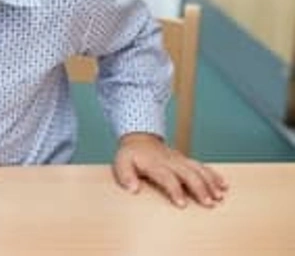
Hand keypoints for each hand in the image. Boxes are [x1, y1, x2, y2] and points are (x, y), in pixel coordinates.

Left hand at [113, 133, 228, 207]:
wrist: (140, 140)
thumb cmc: (130, 155)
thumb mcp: (121, 162)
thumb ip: (125, 175)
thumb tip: (132, 189)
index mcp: (154, 164)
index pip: (167, 177)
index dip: (175, 190)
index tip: (182, 205)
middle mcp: (170, 161)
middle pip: (188, 174)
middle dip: (199, 189)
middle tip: (209, 203)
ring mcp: (180, 160)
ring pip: (198, 170)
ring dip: (210, 183)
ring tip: (219, 197)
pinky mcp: (186, 160)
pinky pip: (202, 166)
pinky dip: (214, 175)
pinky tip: (224, 185)